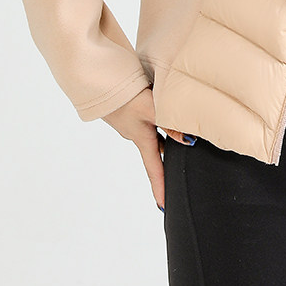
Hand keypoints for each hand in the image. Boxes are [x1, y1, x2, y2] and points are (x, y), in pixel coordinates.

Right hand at [101, 87, 193, 211]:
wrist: (96, 78)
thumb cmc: (122, 94)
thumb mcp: (150, 109)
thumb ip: (170, 123)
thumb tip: (189, 140)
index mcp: (141, 138)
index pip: (154, 169)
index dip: (160, 188)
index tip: (164, 207)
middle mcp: (135, 133)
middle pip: (155, 152)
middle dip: (166, 163)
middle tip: (178, 174)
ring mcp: (130, 122)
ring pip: (152, 134)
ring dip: (164, 138)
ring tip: (179, 138)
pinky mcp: (128, 109)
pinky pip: (147, 120)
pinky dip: (158, 121)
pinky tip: (163, 110)